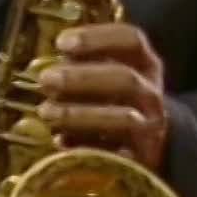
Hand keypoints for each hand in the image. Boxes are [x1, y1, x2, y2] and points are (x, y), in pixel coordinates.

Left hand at [36, 22, 168, 170]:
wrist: (144, 145)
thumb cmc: (112, 101)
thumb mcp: (104, 76)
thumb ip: (81, 66)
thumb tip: (45, 67)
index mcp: (144, 63)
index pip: (130, 40)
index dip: (96, 38)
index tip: (61, 43)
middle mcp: (151, 92)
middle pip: (125, 78)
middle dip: (82, 78)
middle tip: (46, 79)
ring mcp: (150, 126)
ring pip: (124, 118)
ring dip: (80, 114)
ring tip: (46, 111)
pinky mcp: (142, 158)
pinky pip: (117, 154)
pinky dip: (88, 147)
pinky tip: (61, 141)